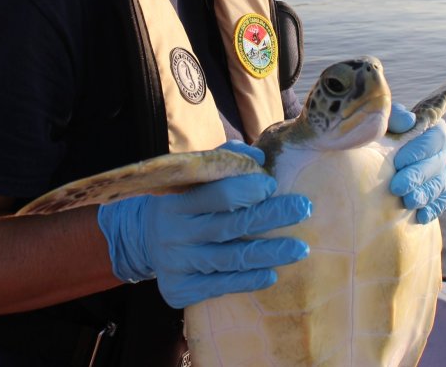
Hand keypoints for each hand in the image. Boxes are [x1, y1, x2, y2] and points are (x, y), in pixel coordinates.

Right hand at [96, 141, 311, 307]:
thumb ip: (223, 161)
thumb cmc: (184, 202)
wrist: (143, 239)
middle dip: (270, 216)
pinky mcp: (179, 289)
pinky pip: (219, 286)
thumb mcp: (193, 179)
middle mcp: (174, 232)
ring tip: (300, 249)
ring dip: (269, 253)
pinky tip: (271, 274)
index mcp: (177, 201)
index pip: (215, 194)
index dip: (246, 189)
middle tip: (303, 208)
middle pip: (229, 226)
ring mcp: (176, 263)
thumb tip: (258, 157)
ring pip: (229, 259)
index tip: (272, 185)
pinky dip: (247, 280)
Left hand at [388, 103, 445, 223]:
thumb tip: (408, 121)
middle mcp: (444, 150)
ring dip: (424, 195)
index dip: (416, 152)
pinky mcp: (443, 192)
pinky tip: (420, 216)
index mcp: (434, 128)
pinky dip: (433, 209)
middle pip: (436, 165)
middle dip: (416, 177)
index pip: (432, 140)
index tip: (397, 162)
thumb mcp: (384, 121)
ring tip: (407, 202)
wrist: (376, 159)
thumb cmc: (381, 135)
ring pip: (440, 186)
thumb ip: (394, 115)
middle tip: (397, 187)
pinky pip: (444, 202)